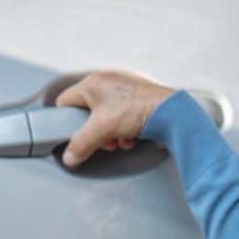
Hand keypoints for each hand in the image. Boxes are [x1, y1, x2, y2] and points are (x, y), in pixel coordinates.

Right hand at [56, 71, 176, 166]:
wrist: (172, 112)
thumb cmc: (138, 110)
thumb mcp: (102, 130)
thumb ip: (81, 145)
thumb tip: (69, 157)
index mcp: (93, 83)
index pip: (66, 101)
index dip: (66, 120)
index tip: (74, 135)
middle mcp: (107, 80)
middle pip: (88, 111)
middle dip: (95, 131)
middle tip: (103, 141)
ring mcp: (124, 87)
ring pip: (106, 114)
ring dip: (111, 132)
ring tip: (120, 140)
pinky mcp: (139, 95)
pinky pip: (123, 113)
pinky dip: (125, 127)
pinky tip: (131, 137)